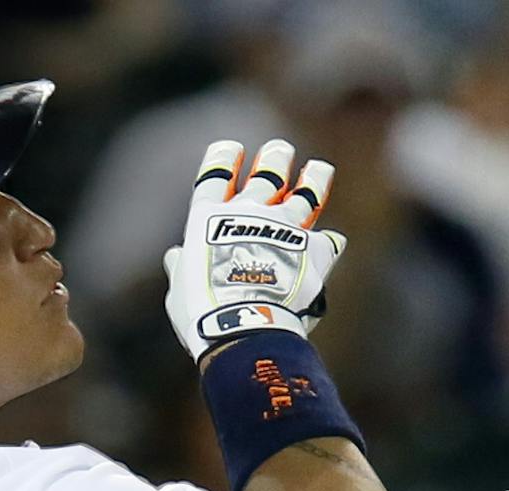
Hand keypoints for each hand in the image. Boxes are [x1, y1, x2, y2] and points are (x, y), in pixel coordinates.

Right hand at [162, 138, 345, 361]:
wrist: (246, 325)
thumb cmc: (202, 311)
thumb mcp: (179, 289)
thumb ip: (181, 268)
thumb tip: (177, 257)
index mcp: (208, 220)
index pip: (215, 176)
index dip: (223, 159)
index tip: (231, 148)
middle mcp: (249, 214)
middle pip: (267, 174)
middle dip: (274, 159)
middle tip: (280, 150)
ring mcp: (286, 228)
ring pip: (307, 193)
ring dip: (314, 180)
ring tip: (320, 170)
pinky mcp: (315, 250)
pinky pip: (328, 241)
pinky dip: (328, 242)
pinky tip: (331, 240)